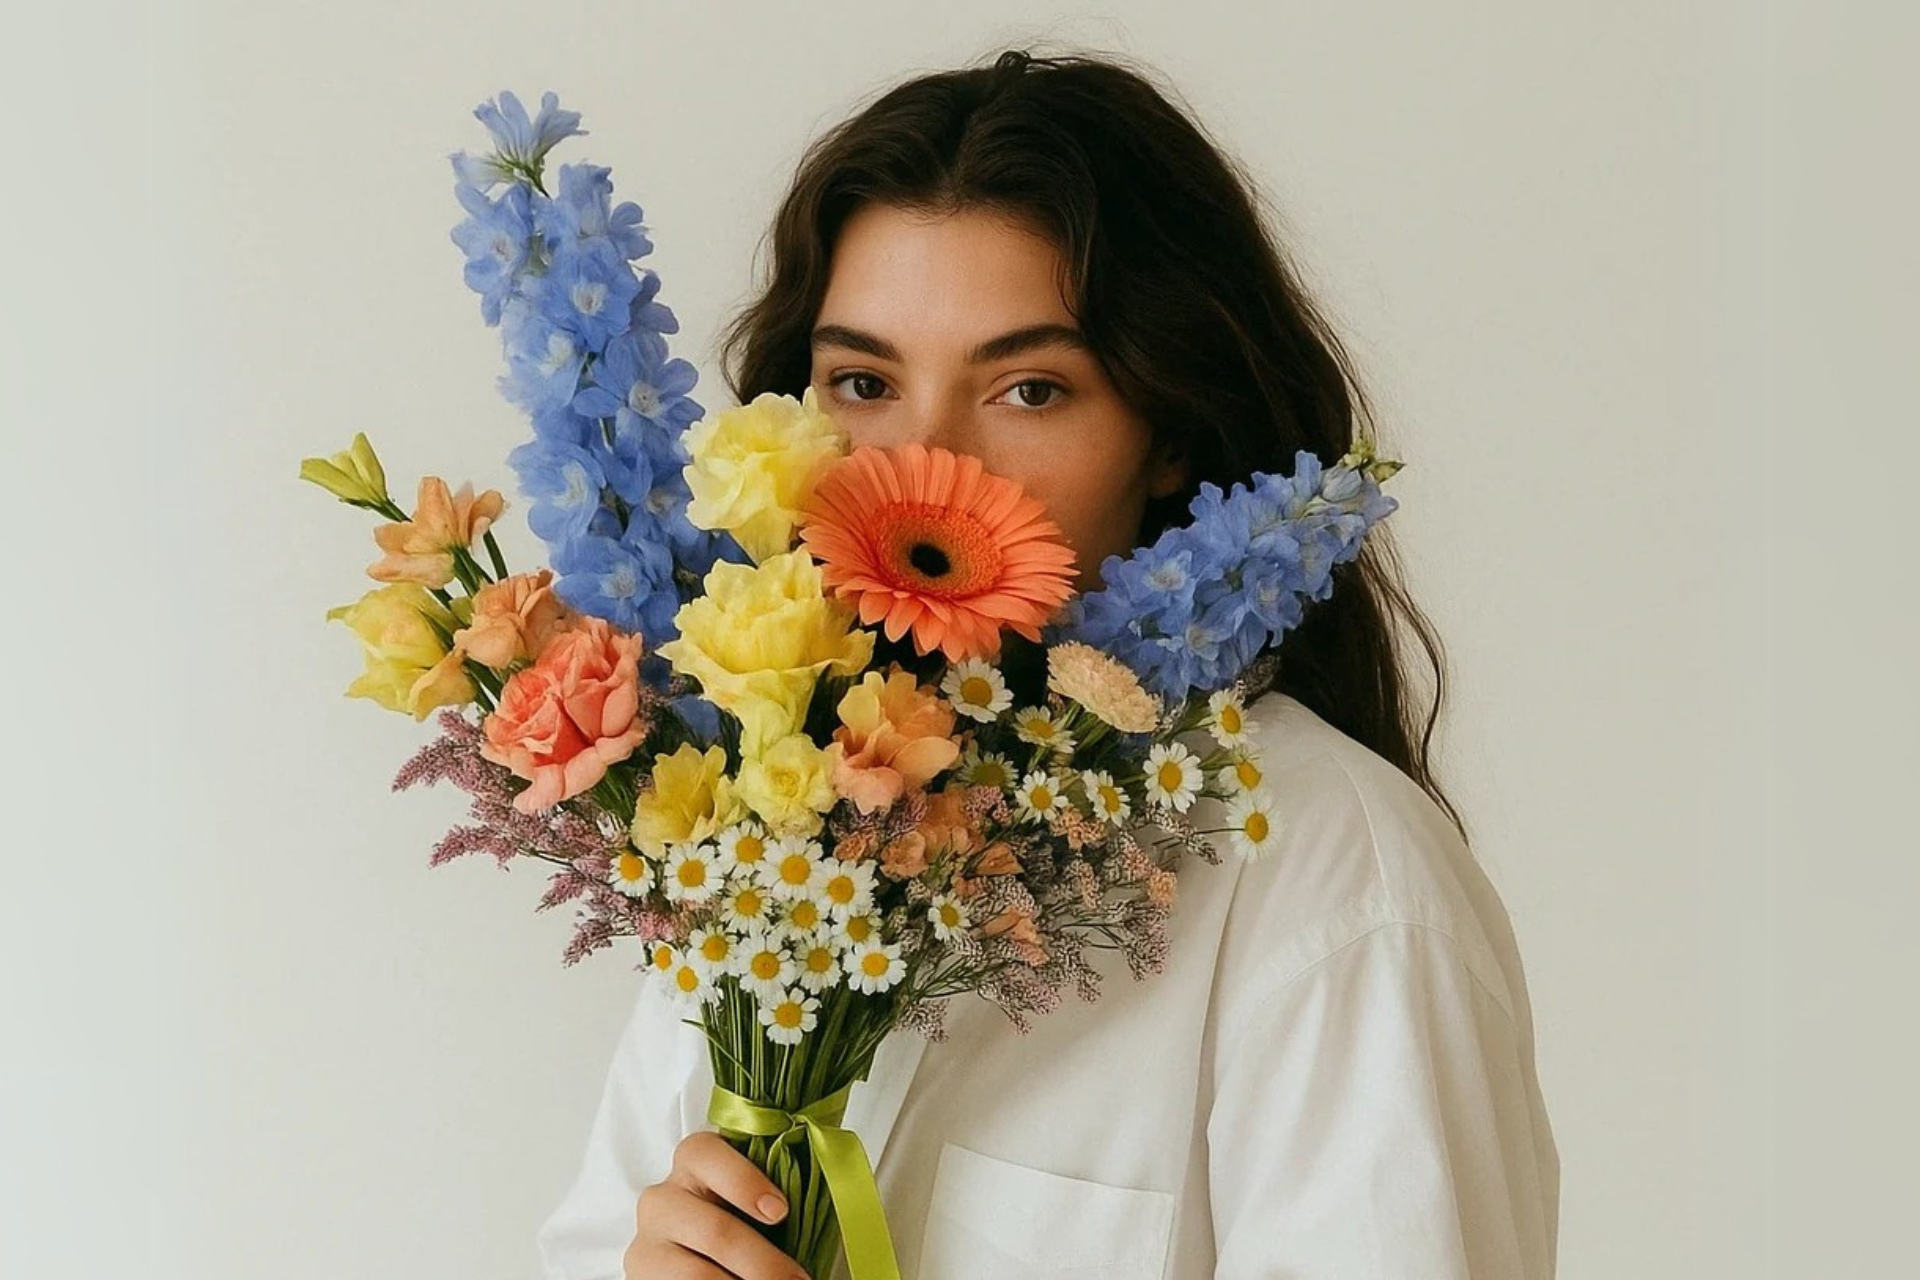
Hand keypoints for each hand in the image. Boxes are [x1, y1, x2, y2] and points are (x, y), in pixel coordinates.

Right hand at [627, 1130, 809, 1279]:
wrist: (691, 1251)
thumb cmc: (739, 1217)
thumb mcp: (748, 1198)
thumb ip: (771, 1195)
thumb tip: (814, 1212)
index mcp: (692, 1162)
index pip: (706, 1155)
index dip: (745, 1181)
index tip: (781, 1212)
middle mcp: (662, 1199)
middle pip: (715, 1231)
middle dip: (764, 1263)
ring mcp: (647, 1243)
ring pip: (698, 1276)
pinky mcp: (641, 1277)